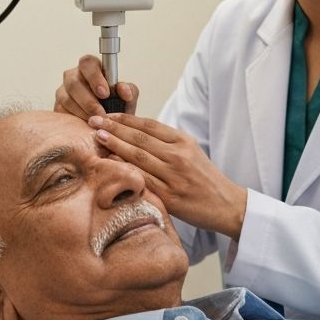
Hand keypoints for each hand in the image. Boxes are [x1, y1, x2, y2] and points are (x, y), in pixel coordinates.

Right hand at [54, 55, 138, 120]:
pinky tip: (86, 125)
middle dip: (88, 99)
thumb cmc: (117, 104)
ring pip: (67, 98)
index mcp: (91, 68)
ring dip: (83, 112)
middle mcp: (74, 76)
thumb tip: (125, 92)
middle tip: (101, 112)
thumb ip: (129, 90)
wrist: (108, 122)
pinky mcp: (58, 107)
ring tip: (97, 121)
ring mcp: (63, 91)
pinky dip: (75, 119)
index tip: (105, 93)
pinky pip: (62, 112)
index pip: (88, 63)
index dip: (95, 77)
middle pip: (74, 81)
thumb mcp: (127, 97)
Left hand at [89, 113, 246, 238]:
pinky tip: (110, 163)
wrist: (225, 204)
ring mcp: (173, 176)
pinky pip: (142, 179)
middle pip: (140, 138)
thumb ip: (167, 142)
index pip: (149, 126)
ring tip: (97, 137)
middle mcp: (178, 155)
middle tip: (94, 121)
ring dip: (115, 145)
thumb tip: (135, 133)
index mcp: (183, 141)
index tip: (107, 115)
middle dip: (114, 127)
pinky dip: (124, 169)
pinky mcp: (169, 196)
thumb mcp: (191, 152)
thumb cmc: (204, 178)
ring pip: (138, 156)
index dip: (125, 119)